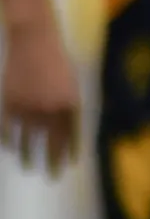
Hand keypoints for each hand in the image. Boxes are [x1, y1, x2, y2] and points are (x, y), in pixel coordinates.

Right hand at [2, 18, 77, 173]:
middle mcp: (50, 109)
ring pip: (27, 139)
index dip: (70, 152)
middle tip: (53, 177)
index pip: (71, 135)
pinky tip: (10, 149)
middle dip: (53, 161)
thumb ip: (69, 107)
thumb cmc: (57, 61)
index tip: (69, 165)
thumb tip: (68, 131)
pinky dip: (8, 140)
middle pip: (52, 142)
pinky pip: (7, 128)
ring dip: (28, 156)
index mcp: (70, 104)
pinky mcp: (9, 102)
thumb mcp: (72, 84)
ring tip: (29, 168)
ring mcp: (29, 106)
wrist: (35, 41)